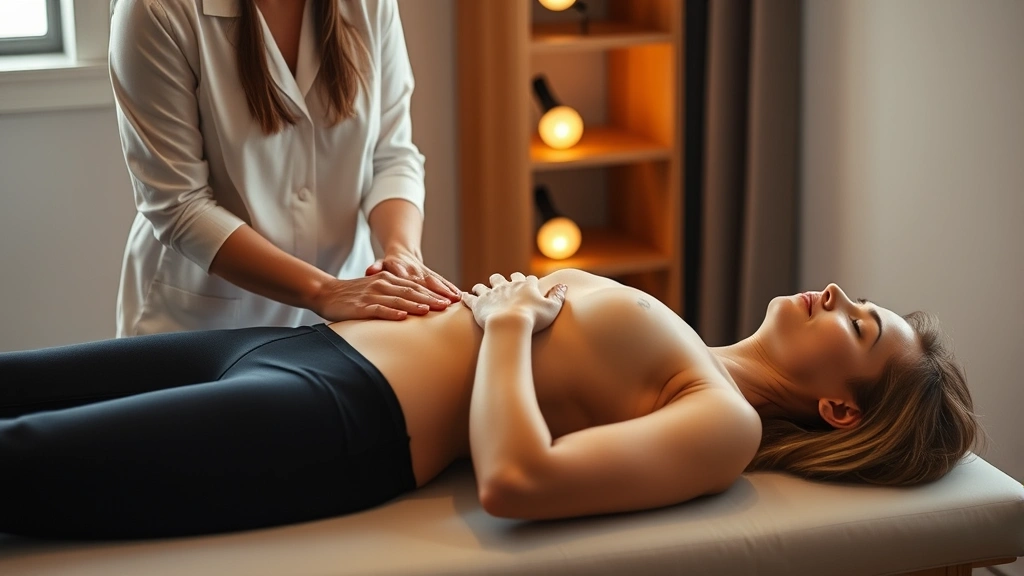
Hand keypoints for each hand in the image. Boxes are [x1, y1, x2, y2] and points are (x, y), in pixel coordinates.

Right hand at [312, 272, 451, 321]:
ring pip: (397, 299)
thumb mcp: (378, 290)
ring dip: (415, 304)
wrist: (326, 292)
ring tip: (430, 310)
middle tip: (447, 306)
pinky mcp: (360, 306)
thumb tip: (421, 305)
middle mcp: (383, 284)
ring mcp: (372, 294)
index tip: (450, 300)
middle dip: (431, 298)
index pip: (416, 286)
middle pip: (411, 291)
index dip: (434, 293)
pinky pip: (378, 309)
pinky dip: (391, 312)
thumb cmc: (355, 295)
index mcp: (389, 280)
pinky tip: (402, 317)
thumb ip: (397, 295)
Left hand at [365, 249, 461, 304]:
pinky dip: (450, 287)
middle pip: (424, 283)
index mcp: (399, 268)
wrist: (401, 251)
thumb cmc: (388, 264)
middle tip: (444, 305)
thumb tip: (369, 271)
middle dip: (435, 294)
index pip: (408, 281)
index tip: (423, 300)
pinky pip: (442, 279)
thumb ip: (376, 267)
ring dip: (446, 291)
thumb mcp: (380, 264)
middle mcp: (413, 269)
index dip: (416, 291)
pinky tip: (459, 295)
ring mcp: (423, 271)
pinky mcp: (431, 273)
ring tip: (455, 300)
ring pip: (435, 281)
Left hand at [461, 272, 567, 332]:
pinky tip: (463, 297)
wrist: (510, 325)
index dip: (527, 281)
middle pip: (502, 278)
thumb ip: (558, 296)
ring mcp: (490, 294)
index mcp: (525, 286)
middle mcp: (507, 286)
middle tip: (500, 282)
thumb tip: (563, 285)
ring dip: (482, 287)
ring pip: (483, 286)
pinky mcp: (478, 304)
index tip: (528, 283)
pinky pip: (469, 298)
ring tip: (479, 289)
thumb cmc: (533, 319)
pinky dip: (466, 297)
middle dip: (501, 280)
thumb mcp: (552, 308)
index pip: (527, 279)